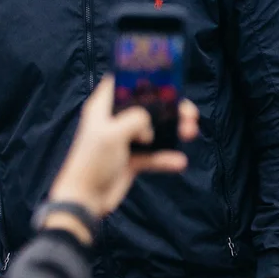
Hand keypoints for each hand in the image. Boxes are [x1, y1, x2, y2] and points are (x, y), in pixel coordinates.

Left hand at [45, 77, 194, 223]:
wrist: (86, 198)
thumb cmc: (93, 161)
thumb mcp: (112, 133)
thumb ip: (135, 119)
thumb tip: (150, 123)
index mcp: (102, 108)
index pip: (120, 84)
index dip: (140, 79)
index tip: (164, 79)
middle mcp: (114, 121)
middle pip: (145, 107)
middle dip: (169, 108)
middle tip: (189, 113)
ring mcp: (124, 141)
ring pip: (154, 130)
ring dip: (173, 131)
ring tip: (191, 132)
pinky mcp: (131, 160)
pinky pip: (153, 155)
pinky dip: (166, 158)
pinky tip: (178, 162)